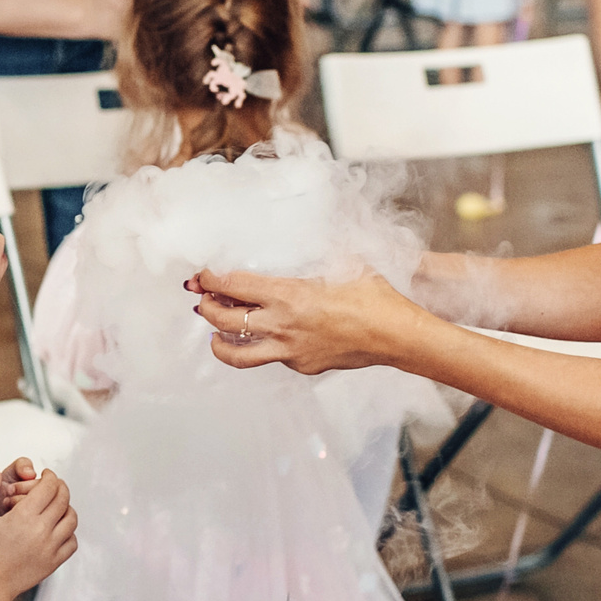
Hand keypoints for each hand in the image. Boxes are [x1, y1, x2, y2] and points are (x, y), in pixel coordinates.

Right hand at [0, 462, 76, 593]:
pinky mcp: (54, 562)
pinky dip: (69, 532)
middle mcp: (41, 530)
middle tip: (54, 485)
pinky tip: (58, 529)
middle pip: (63, 499)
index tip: (46, 474)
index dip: (50, 477)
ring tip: (57, 506)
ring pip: (71, 519)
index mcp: (24, 517)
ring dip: (67, 508)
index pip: (49, 487)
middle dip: (60, 487)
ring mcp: (50, 547)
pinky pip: (72, 542)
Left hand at [187, 268, 425, 374]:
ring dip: (220, 344)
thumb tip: (314, 234)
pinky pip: (272, 358)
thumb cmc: (376, 297)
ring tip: (215, 336)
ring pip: (239, 355)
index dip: (211, 279)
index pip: (233, 287)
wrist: (397, 335)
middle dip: (207, 308)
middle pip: (224, 321)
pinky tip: (265, 338)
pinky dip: (261, 348)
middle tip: (204, 300)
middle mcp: (282, 325)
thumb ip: (320, 250)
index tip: (203, 275)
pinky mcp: (303, 366)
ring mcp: (291, 351)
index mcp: (288, 295)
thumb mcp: (345, 261)